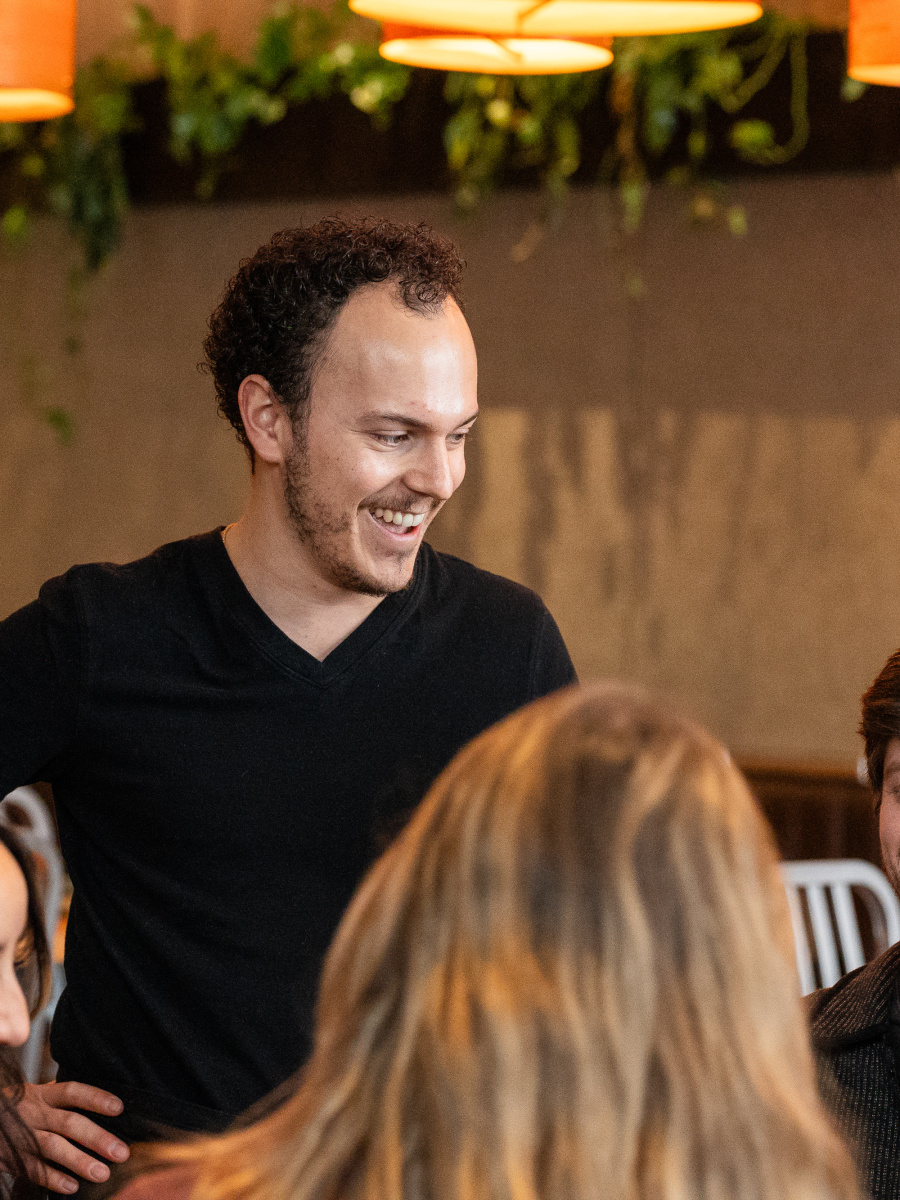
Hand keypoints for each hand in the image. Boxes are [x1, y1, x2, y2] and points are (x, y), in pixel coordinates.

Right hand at [12, 1080, 129, 1192]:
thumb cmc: (19, 1109)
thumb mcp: (37, 1095)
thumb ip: (62, 1098)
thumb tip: (101, 1100)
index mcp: (43, 1095)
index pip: (73, 1092)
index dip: (96, 1098)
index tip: (119, 1108)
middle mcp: (35, 1114)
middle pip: (69, 1123)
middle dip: (97, 1138)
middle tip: (121, 1152)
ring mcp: (23, 1137)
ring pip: (53, 1148)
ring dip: (79, 1161)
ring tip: (103, 1173)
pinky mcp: (14, 1159)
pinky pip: (34, 1170)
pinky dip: (54, 1179)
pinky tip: (73, 1187)